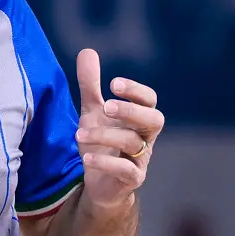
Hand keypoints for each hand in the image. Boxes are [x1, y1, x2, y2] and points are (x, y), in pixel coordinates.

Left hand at [73, 49, 161, 209]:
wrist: (100, 184)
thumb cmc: (101, 144)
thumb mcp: (93, 113)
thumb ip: (91, 86)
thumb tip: (87, 50)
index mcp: (139, 119)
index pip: (150, 100)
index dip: (136, 91)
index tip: (113, 83)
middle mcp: (145, 138)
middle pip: (155, 120)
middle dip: (132, 110)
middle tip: (106, 105)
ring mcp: (140, 160)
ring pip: (135, 144)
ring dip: (106, 136)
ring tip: (79, 134)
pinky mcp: (131, 180)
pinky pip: (127, 171)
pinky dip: (107, 163)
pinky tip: (87, 158)